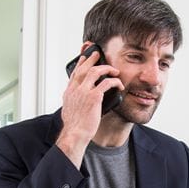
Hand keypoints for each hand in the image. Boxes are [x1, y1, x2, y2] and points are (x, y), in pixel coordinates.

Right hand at [56, 50, 123, 167]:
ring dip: (106, 68)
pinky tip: (119, 84)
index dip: (80, 64)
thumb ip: (75, 102)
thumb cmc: (74, 127)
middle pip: (84, 68)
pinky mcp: (94, 97)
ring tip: (114, 70)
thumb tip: (81, 100)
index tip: (84, 57)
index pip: (75, 74)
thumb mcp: (70, 110)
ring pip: (95, 72)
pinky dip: (115, 82)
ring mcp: (84, 92)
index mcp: (69, 92)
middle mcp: (75, 89)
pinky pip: (107, 83)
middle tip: (98, 53)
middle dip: (92, 59)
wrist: (75, 134)